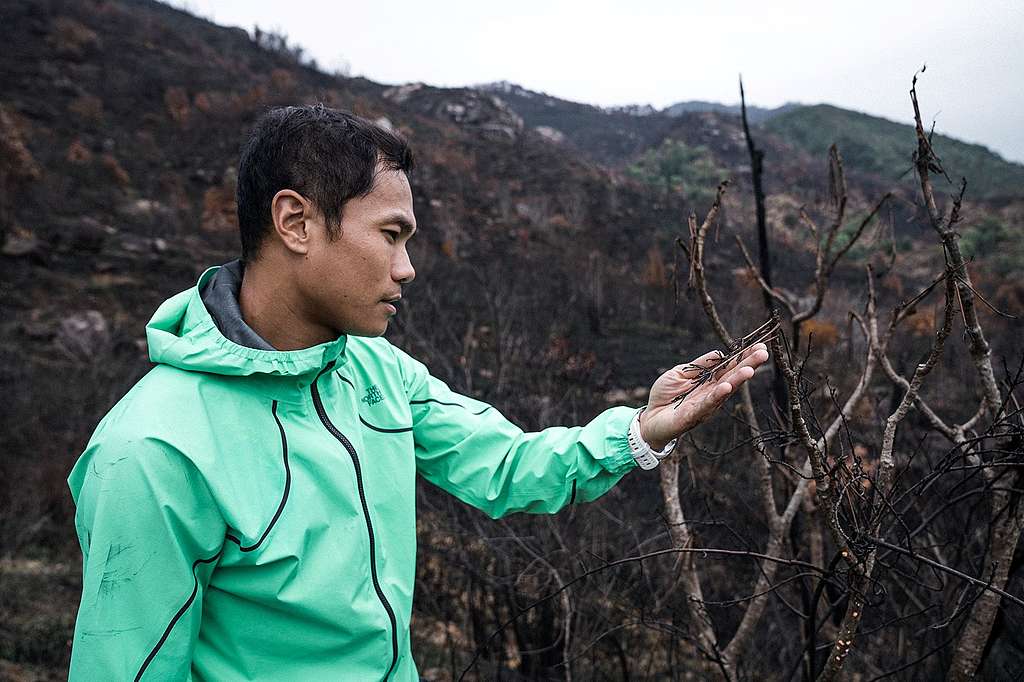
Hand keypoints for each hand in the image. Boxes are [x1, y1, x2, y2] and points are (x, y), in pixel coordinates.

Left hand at [639, 343, 769, 449]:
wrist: (649, 419)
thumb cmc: (665, 396)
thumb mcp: (680, 373)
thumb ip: (698, 365)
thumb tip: (719, 353)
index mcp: (709, 381)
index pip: (729, 366)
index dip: (743, 356)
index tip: (759, 345)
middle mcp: (712, 393)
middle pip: (733, 376)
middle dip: (748, 364)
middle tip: (764, 353)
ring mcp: (705, 405)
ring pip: (724, 390)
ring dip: (737, 380)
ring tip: (750, 369)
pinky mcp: (694, 415)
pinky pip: (707, 404)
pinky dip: (717, 395)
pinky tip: (726, 387)